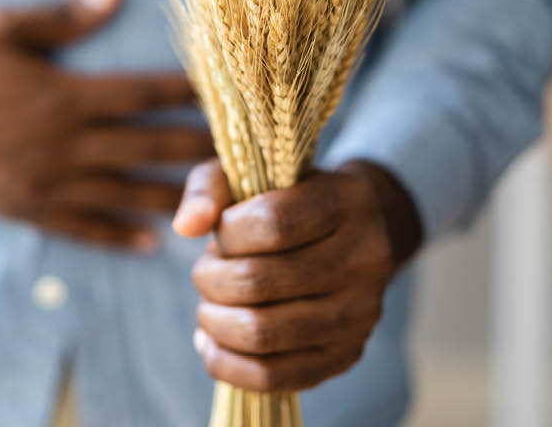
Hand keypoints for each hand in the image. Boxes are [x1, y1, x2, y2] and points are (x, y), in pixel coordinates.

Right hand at [0, 0, 212, 250]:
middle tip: (247, 155)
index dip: (188, 92)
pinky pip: (81, 227)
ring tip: (216, 206)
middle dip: (199, 149)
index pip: (142, 94)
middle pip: (146, 147)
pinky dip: (118, 235)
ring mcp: (45, 182)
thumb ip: (64, 18)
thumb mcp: (1, 28)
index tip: (229, 91)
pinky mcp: (27, 207)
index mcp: (62, 96)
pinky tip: (150, 241)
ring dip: (172, 198)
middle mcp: (62, 144)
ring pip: (123, 194)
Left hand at [172, 159, 421, 391]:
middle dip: (210, 280)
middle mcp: (366, 258)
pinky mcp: (347, 355)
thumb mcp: (252, 174)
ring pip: (263, 333)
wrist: (353, 235)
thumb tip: (185, 225)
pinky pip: (273, 376)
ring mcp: (361, 313)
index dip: (227, 233)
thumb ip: (210, 187)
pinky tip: (211, 342)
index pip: (272, 224)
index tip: (221, 232)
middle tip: (205, 273)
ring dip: (214, 322)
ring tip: (208, 306)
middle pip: (259, 282)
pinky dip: (227, 364)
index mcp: (347, 201)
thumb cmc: (289, 200)